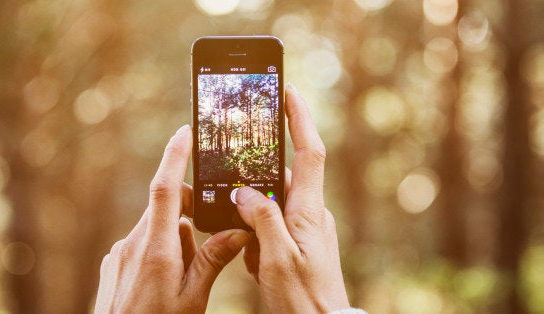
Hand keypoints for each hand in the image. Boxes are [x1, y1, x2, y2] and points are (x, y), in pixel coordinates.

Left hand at [95, 125, 249, 312]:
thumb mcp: (193, 299)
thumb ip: (212, 261)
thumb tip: (237, 232)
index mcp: (156, 249)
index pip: (164, 189)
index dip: (174, 156)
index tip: (184, 132)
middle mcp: (133, 244)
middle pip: (166, 211)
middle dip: (189, 218)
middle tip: (202, 249)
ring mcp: (119, 253)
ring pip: (156, 229)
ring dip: (175, 240)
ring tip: (181, 279)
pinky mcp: (113, 263)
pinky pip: (142, 244)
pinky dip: (158, 251)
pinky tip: (162, 283)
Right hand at [237, 84, 349, 312]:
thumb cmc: (302, 296)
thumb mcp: (276, 257)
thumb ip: (261, 218)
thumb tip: (243, 191)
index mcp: (308, 210)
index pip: (310, 151)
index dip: (300, 118)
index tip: (288, 91)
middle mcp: (310, 213)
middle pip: (281, 179)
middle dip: (256, 184)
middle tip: (238, 194)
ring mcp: (305, 228)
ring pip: (270, 206)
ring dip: (252, 221)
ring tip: (249, 248)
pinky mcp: (298, 243)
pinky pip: (271, 228)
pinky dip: (256, 238)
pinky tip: (252, 259)